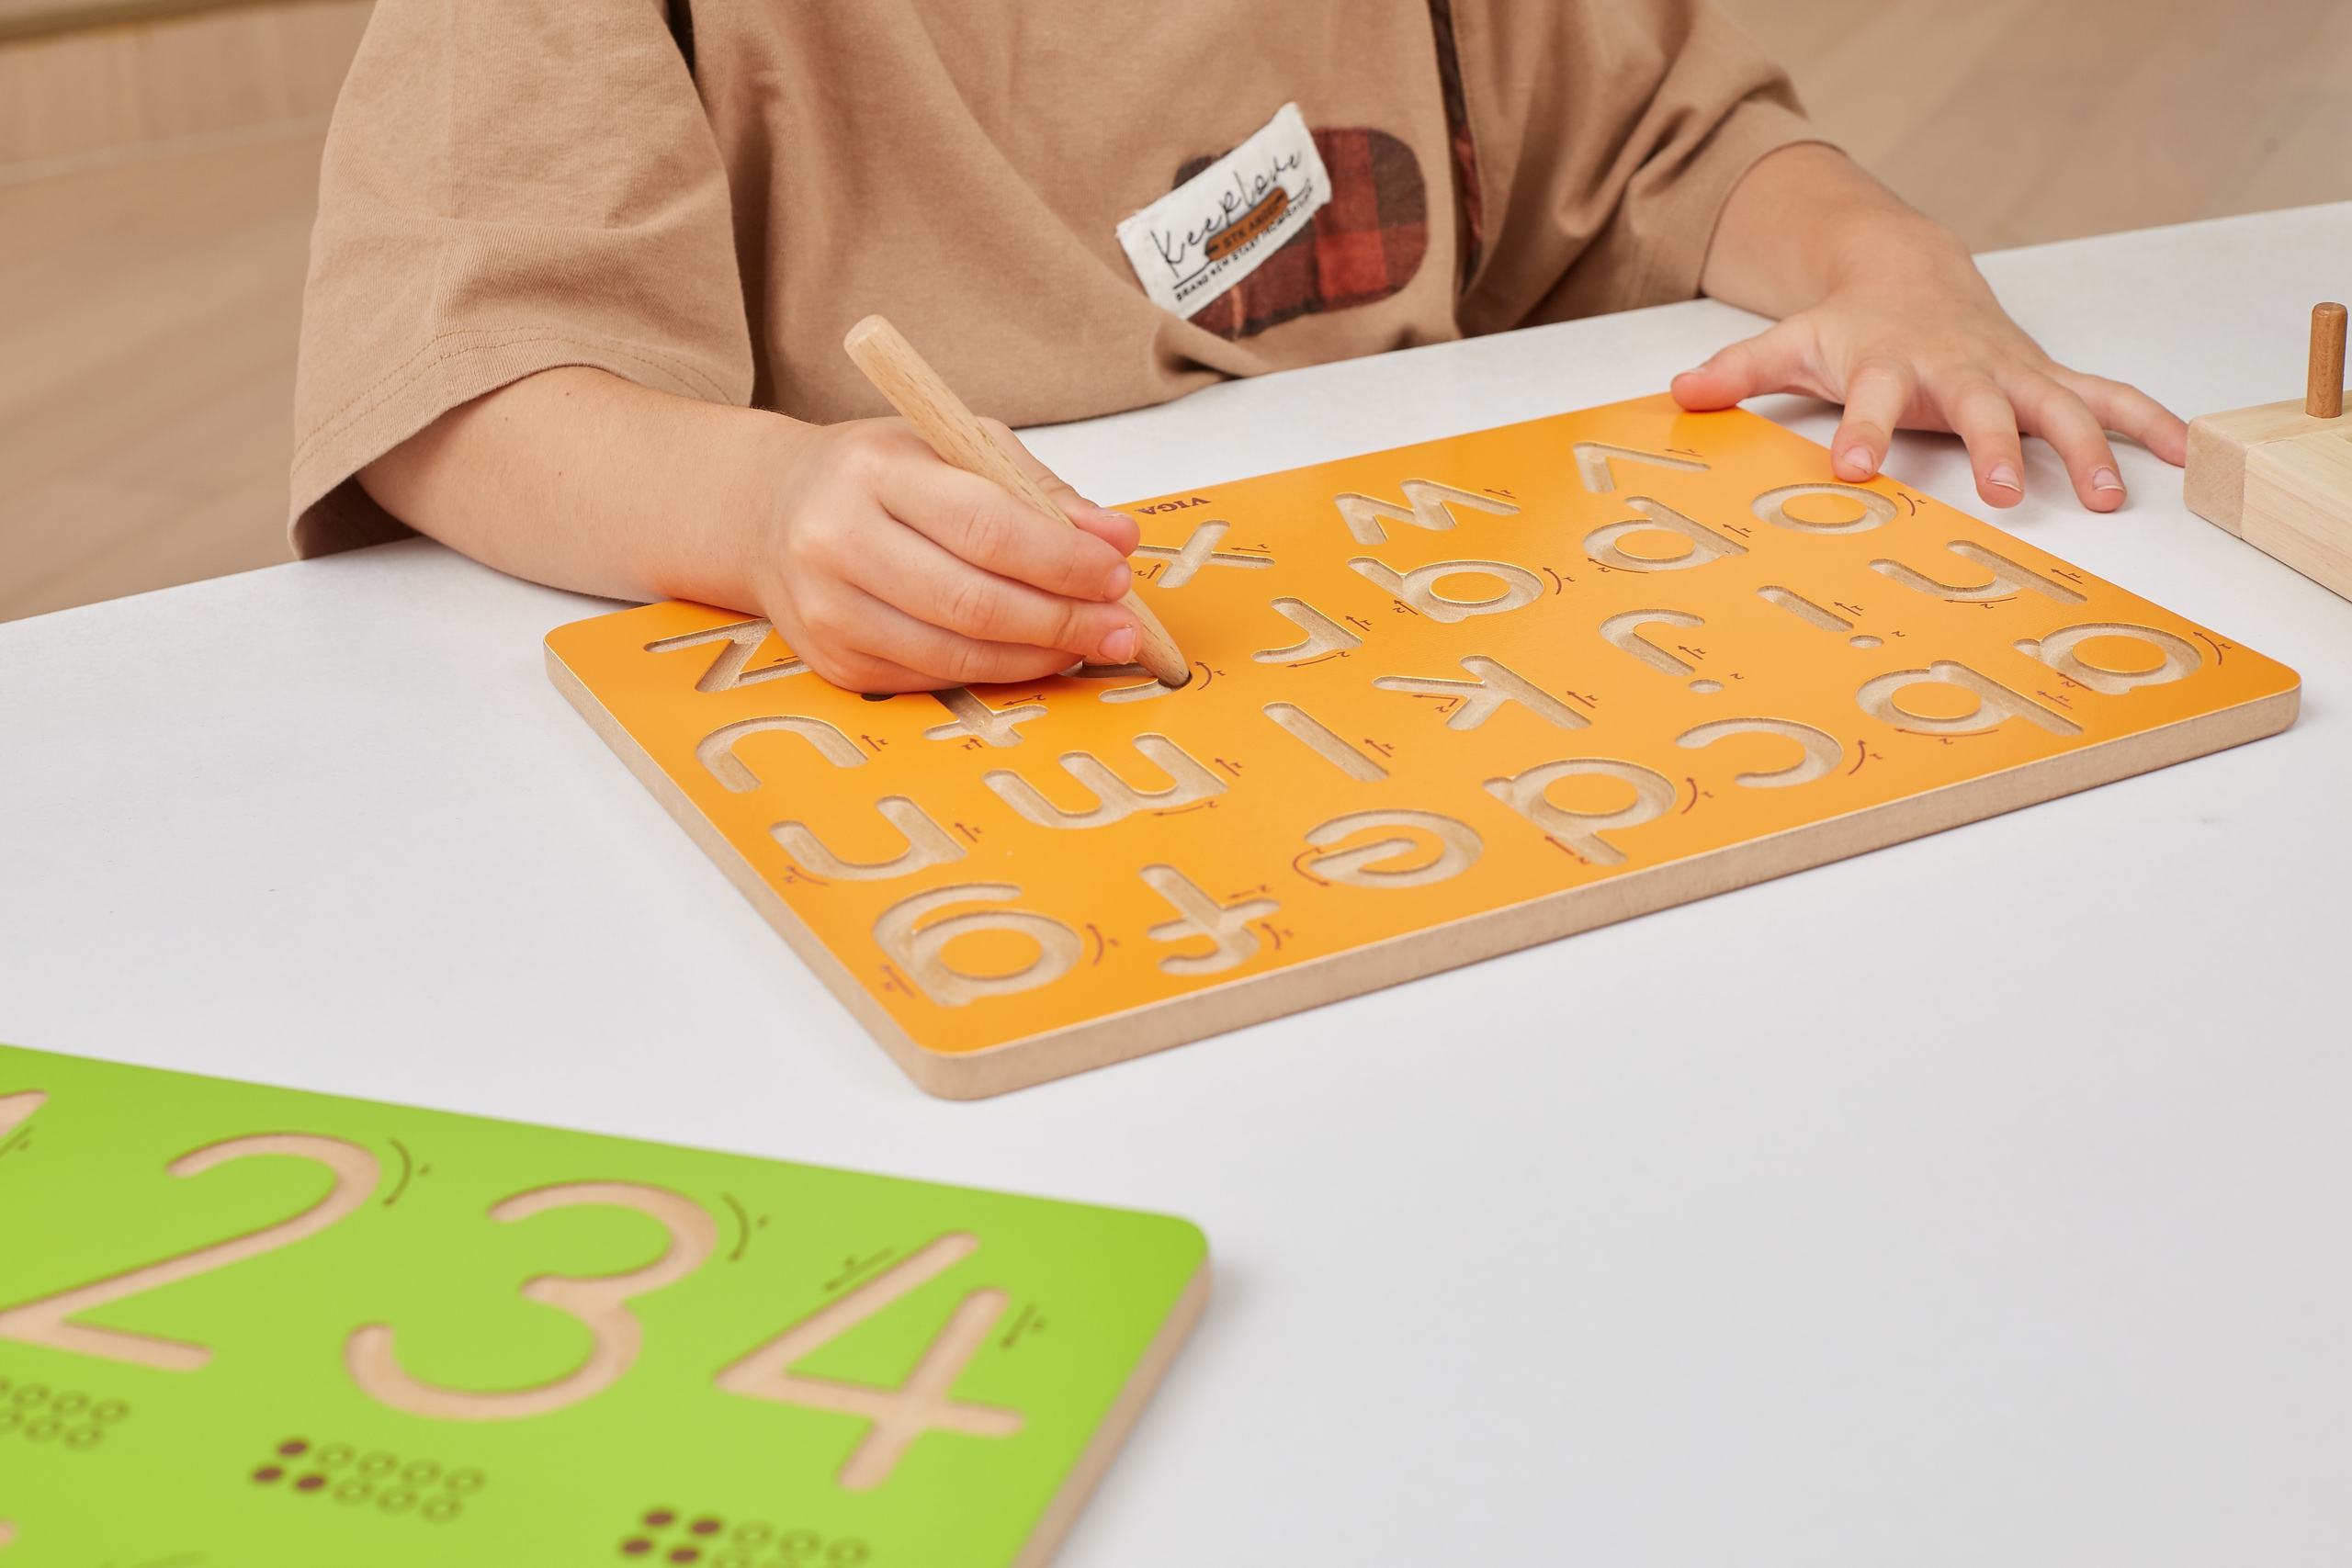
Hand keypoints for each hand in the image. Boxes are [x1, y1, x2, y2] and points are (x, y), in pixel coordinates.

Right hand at [747, 416, 1143, 691]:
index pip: (985, 526)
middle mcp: (837, 540)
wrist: (771, 513)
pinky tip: (1036, 655)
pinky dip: (997, 671)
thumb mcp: (955, 449)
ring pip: (957, 653)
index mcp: (873, 470)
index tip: (1117, 572)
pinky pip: (934, 678)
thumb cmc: (878, 476)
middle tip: (1121, 626)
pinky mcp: (833, 662)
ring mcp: (828, 610)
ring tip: (1091, 643)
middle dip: (1064, 620)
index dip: (1061, 560)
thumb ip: (1038, 492)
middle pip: (974, 602)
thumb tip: (1115, 539)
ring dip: (1040, 656)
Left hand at [1676, 145, 2186, 512]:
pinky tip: (2183, 455)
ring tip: (2107, 498)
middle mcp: (1957, 367)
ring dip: (2085, 449)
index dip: (1863, 432)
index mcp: (1889, 362)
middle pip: (1980, 405)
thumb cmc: (1849, 325)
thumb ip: (1737, 373)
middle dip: (1993, 446)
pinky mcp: (2046, 376)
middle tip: (2002, 494)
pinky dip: (2148, 422)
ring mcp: (2010, 372)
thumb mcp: (1788, 344)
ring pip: (2058, 405)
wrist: (1909, 272)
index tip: (1852, 471)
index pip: (1872, 398)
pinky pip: (2107, 397)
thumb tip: (1679, 392)